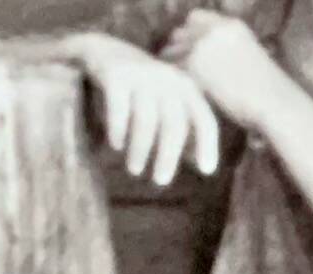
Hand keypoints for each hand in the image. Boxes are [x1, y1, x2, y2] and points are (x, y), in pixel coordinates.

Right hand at [78, 34, 222, 184]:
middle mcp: (167, 79)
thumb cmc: (142, 90)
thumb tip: (201, 165)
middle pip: (174, 123)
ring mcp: (141, 76)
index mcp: (185, 88)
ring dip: (141, 148)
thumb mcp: (167, 105)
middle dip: (168, 155)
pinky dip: (118, 129)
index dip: (208, 145)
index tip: (206, 171)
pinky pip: (119, 108)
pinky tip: (116, 146)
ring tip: (135, 170)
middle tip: (161, 182)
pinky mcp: (115, 75)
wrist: (104, 52)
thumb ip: (184, 130)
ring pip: (146, 119)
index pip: (203, 118)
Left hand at [161, 10, 293, 134]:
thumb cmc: (268, 92)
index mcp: (230, 25)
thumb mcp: (249, 57)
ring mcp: (203, 45)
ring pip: (171, 50)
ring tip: (170, 84)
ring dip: (170, 66)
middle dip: (176, 49)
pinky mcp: (194, 65)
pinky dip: (169, 81)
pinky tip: (172, 94)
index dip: (189, 34)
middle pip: (179, 32)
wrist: (273, 103)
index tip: (188, 51)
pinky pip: (170, 69)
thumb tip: (210, 60)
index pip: (195, 17)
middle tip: (175, 70)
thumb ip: (227, 50)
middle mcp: (214, 29)